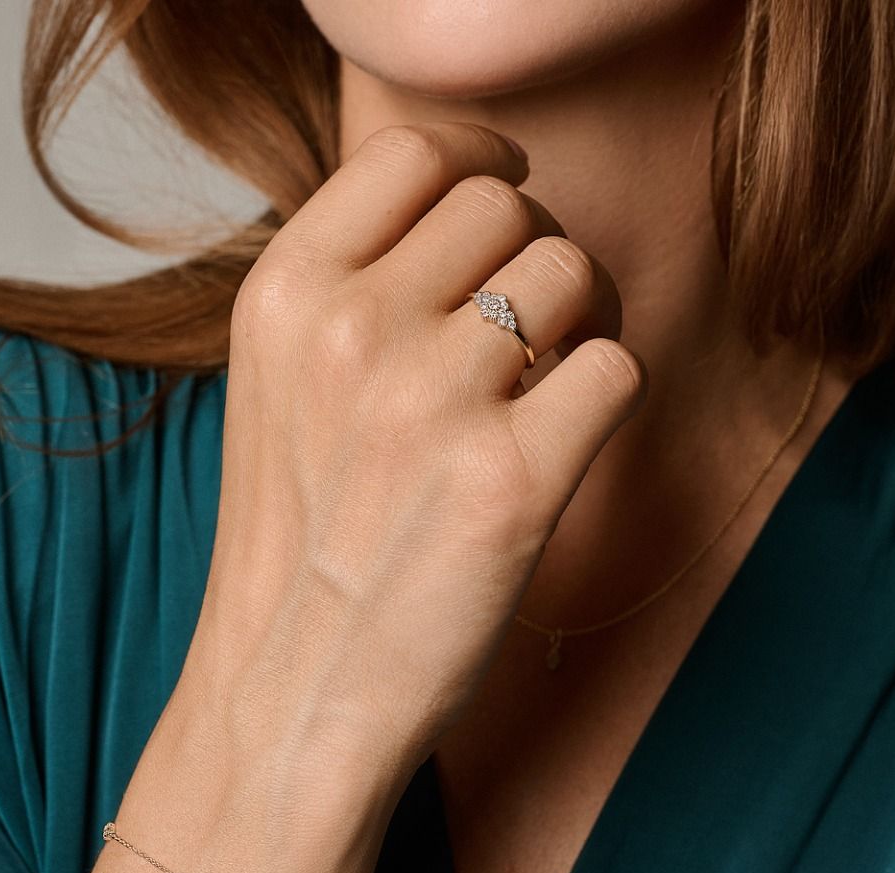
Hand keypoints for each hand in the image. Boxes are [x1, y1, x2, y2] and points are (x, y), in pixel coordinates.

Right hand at [181, 120, 646, 808]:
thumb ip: (354, 290)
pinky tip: (555, 453)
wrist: (289, 698)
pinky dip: (602, 404)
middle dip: (534, 258)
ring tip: (540, 395)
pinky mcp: (511, 480)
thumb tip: (482, 214)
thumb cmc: (296, 549)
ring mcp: (430, 402)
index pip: (416, 152)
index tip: (504, 211)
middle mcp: (349, 331)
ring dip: (580, 325)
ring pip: (574, 276)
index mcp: (282, 296)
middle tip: (524, 336)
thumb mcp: (278, 390)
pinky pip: (617, 367)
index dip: (481, 166)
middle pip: (509, 206)